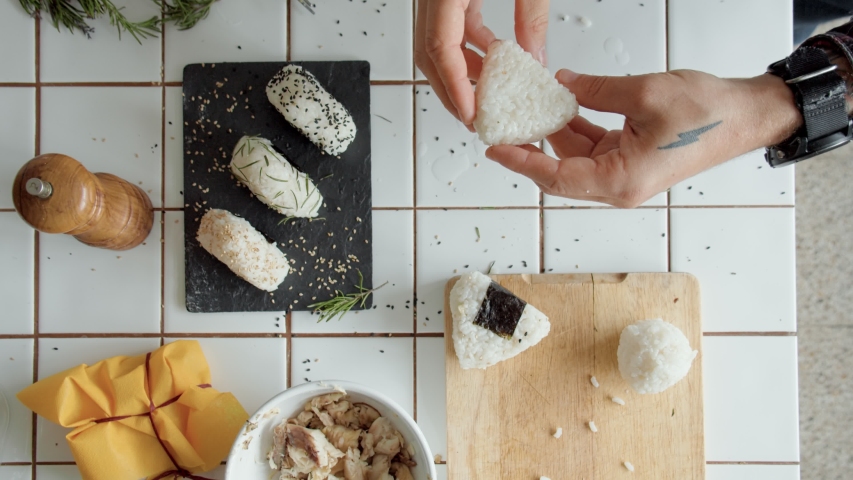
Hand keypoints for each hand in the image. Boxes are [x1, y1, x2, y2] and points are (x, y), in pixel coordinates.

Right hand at [415, 0, 549, 126]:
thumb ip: (531, 15)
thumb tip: (535, 56)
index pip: (440, 47)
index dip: (454, 85)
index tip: (470, 114)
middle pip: (430, 54)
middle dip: (451, 91)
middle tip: (474, 118)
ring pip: (438, 44)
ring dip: (462, 71)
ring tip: (487, 94)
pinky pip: (452, 28)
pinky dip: (469, 48)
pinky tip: (490, 59)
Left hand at [485, 69, 803, 207]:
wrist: (744, 116)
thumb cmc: (707, 113)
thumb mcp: (645, 93)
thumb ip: (596, 90)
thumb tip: (563, 85)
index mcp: (621, 180)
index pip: (556, 178)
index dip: (522, 163)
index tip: (496, 149)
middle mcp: (619, 186)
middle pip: (561, 172)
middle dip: (532, 149)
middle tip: (504, 129)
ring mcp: (625, 175)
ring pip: (575, 159)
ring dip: (555, 134)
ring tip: (530, 110)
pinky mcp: (630, 161)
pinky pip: (592, 149)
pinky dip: (576, 129)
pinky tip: (562, 107)